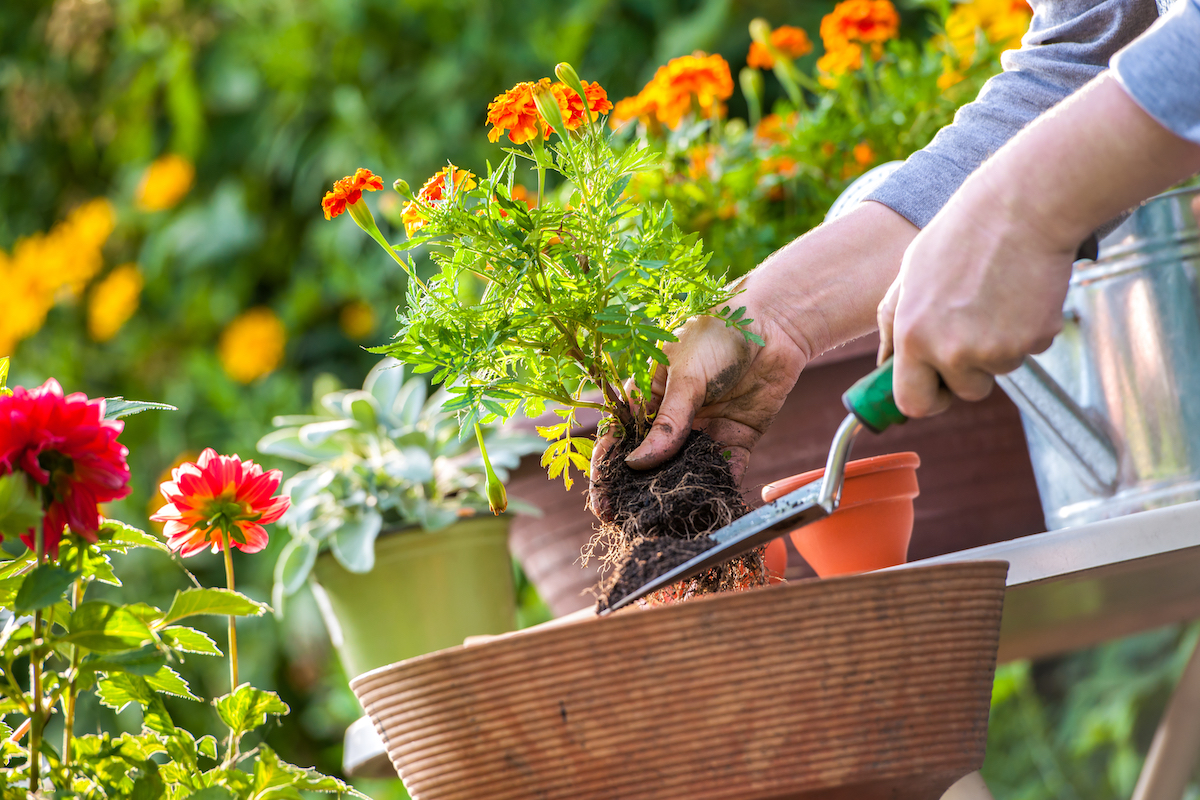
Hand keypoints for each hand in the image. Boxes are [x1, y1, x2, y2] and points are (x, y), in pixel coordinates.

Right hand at [589, 201, 916, 512]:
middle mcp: (674, 418)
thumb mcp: (685, 375)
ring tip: (665, 526)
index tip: (603, 497)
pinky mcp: (737, 439)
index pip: (621, 436)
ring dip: (676, 495)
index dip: (609, 467)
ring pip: (685, 470)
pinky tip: (710, 510)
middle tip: (626, 521)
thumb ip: (668, 421)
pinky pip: (725, 470)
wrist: (774, 323)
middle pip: (650, 462)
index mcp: (650, 396)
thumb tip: (637, 464)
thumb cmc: (718, 334)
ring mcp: (704, 430)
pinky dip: (719, 489)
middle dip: (637, 491)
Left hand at [876, 175, 1073, 417]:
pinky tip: (1020, 293)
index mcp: (913, 336)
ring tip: (995, 297)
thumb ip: (893, 325)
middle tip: (974, 330)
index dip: (927, 399)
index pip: (913, 402)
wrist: (1020, 208)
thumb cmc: (959, 237)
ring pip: (999, 369)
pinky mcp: (1034, 340)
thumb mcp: (908, 277)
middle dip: (969, 374)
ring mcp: (996, 349)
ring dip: (999, 345)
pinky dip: (1026, 329)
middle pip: (964, 392)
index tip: (936, 390)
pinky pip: (1029, 350)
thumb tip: (883, 365)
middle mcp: (951, 350)